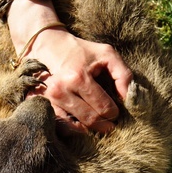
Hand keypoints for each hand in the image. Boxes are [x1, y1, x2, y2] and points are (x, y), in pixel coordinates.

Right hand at [8, 0, 131, 133]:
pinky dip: (74, 128)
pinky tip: (82, 124)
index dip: (114, 113)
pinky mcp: (42, 104)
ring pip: (76, 126)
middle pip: (90, 119)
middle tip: (111, 123)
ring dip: (90, 127)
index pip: (103, 107)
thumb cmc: (80, 51)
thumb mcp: (106, 54)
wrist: (46, 44)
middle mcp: (61, 90)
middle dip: (104, 124)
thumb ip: (123, 74)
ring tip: (98, 123)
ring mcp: (49, 99)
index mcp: (78, 77)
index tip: (116, 112)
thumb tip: (129, 97)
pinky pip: (61, 125)